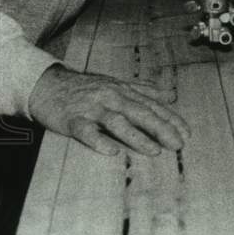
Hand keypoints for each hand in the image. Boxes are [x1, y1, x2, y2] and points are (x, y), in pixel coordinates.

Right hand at [29, 64, 189, 156]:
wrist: (46, 84)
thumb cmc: (85, 87)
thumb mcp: (116, 84)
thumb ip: (143, 90)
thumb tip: (170, 95)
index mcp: (122, 90)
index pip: (151, 105)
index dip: (170, 119)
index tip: (187, 134)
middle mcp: (110, 97)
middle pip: (139, 112)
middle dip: (161, 128)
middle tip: (178, 144)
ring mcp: (91, 108)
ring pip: (116, 122)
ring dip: (136, 136)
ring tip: (153, 150)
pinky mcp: (72, 119)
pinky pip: (86, 131)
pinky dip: (99, 141)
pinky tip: (111, 151)